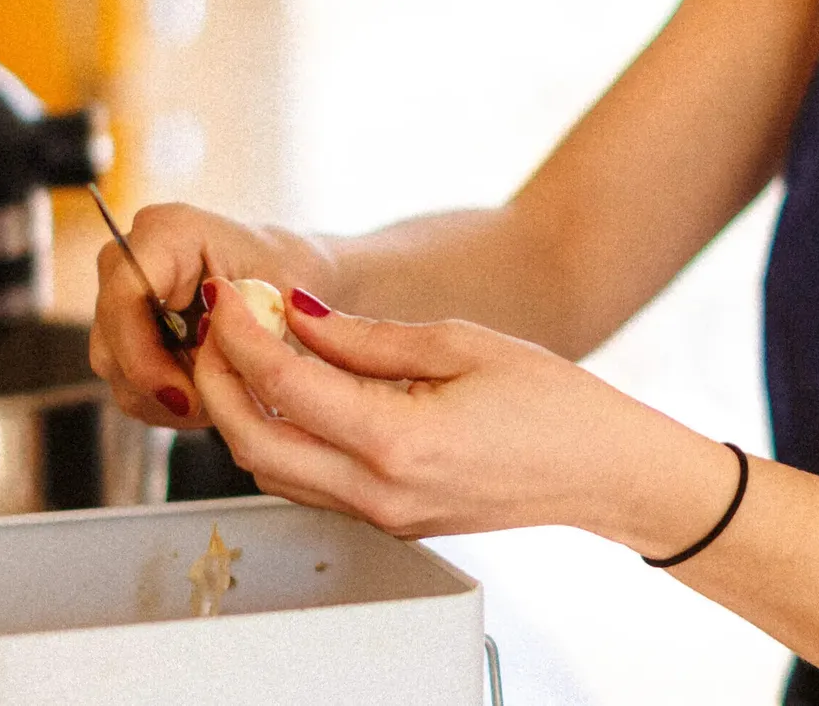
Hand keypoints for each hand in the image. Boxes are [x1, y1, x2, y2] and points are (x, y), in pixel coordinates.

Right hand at [89, 203, 338, 430]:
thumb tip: (202, 372)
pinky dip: (160, 398)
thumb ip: (244, 331)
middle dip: (158, 384)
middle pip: (111, 338)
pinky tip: (201, 393)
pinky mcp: (118, 325)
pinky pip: (123, 379)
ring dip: (161, 396)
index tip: (186, 395)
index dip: (143, 355)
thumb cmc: (290, 277)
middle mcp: (130, 255)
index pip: (126, 295)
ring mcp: (118, 291)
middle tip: (209, 404)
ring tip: (215, 396)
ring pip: (113, 367)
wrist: (285, 277)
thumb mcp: (282, 301)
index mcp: (169, 231)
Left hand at [191, 279, 738, 551]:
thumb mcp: (461, 342)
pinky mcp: (389, 519)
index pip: (284, 386)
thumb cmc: (551, 402)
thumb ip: (366, 336)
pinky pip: (310, 481)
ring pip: (273, 472)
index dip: (240, 338)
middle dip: (219, 382)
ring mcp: (382, 515)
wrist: (602, 471)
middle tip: (216, 327)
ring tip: (245, 348)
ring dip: (244, 411)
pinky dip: (283, 434)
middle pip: (254, 444)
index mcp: (398, 441)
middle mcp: (379, 492)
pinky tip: (292, 386)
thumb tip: (295, 315)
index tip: (225, 299)